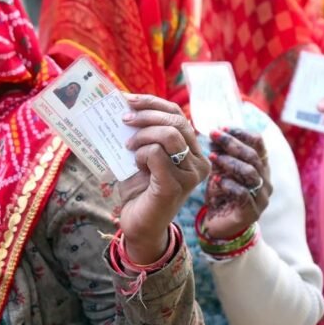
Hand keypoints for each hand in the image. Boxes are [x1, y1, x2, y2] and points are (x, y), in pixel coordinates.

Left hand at [120, 94, 209, 263]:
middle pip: (176, 121)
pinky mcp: (176, 185)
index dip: (154, 103)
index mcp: (193, 151)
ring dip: (143, 135)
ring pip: (169, 135)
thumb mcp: (143, 155)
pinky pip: (157, 154)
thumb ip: (145, 134)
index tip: (129, 99)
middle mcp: (198, 162)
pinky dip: (141, 154)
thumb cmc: (140, 190)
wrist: (139, 225)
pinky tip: (136, 165)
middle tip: (124, 119)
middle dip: (147, 115)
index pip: (178, 115)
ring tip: (129, 146)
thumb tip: (127, 105)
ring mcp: (190, 175)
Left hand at [203, 128, 271, 238]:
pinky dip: (228, 185)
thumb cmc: (221, 195)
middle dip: (232, 143)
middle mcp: (265, 180)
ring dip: (229, 162)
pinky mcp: (252, 212)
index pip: (259, 143)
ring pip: (250, 173)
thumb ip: (221, 153)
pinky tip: (216, 181)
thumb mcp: (220, 170)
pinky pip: (243, 194)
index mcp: (260, 167)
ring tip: (213, 157)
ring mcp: (261, 197)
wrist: (220, 226)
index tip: (223, 128)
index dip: (241, 133)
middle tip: (213, 135)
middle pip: (253, 156)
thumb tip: (215, 132)